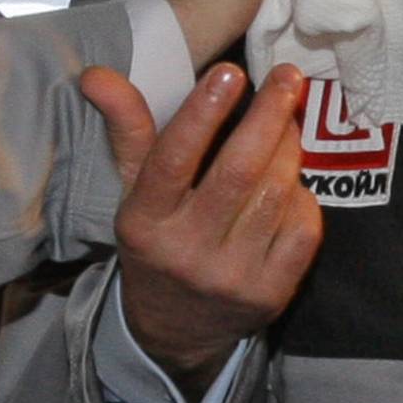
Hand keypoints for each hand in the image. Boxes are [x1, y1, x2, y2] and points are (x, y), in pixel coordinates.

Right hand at [86, 60, 322, 395]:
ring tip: (290, 121)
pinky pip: (303, 229)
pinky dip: (305, 197)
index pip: (173, 159)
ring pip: (275, 194)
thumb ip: (129, 130)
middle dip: (269, 116)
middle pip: (238, 171)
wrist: (174, 331)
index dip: (203, 113)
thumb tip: (97, 73)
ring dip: (290, 150)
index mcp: (144, 222)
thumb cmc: (159, 239)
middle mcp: (185, 251)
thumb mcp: (136, 191)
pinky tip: (294, 183)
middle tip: (289, 77)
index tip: (230, 71)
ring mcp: (230, 276)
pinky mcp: (271, 294)